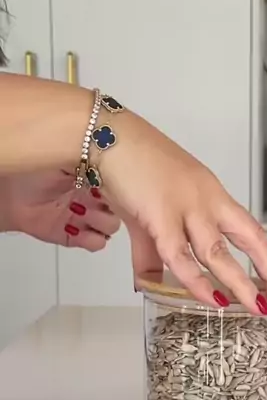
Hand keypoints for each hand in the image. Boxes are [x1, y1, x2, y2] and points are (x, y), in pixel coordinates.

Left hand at [0, 170, 120, 249]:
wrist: (7, 191)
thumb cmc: (32, 168)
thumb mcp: (68, 156)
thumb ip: (93, 162)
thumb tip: (114, 159)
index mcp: (96, 175)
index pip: (124, 185)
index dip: (123, 187)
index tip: (118, 184)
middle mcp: (92, 196)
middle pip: (122, 207)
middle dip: (114, 205)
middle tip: (101, 198)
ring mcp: (85, 216)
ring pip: (111, 226)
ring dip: (101, 221)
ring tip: (84, 212)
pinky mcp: (74, 235)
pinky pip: (96, 243)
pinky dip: (92, 239)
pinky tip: (80, 227)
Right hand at [98, 111, 266, 317]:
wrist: (109, 138)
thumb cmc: (132, 169)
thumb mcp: (151, 215)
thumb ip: (153, 255)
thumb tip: (151, 285)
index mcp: (213, 198)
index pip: (252, 232)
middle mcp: (208, 202)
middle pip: (251, 239)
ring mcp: (186, 207)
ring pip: (219, 253)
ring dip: (240, 284)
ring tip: (255, 308)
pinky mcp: (160, 214)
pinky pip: (180, 255)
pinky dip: (195, 281)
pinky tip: (211, 298)